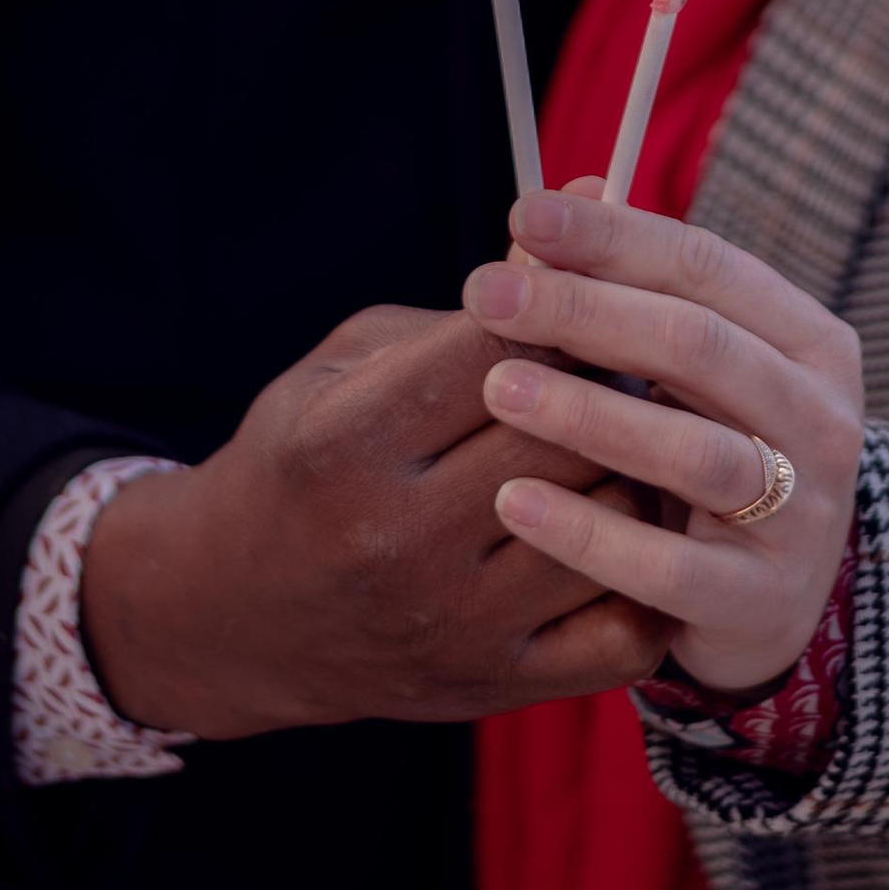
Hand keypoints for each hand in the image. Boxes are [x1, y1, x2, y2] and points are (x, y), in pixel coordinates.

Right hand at [81, 302, 672, 737]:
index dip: (560, 307)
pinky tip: (631, 529)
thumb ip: (472, 307)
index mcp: (346, 444)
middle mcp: (397, 540)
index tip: (583, 289)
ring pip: (613, 519)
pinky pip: (626, 625)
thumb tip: (592, 206)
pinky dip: (649, 569)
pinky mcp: (496, 683)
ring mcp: (453, 623)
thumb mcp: (354, 362)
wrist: (239, 614)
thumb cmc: (305, 461)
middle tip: (632, 358)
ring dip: (642, 466)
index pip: (499, 351)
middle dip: (611, 378)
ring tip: (638, 436)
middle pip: (565, 431)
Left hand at [463, 189, 863, 696]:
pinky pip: (667, 567)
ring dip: (588, 414)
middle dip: (585, 311)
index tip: (526, 214)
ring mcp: (800, 515)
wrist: (771, 603)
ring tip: (497, 388)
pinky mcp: (760, 600)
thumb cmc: (711, 451)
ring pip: (693, 453)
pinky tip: (514, 502)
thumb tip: (569, 186)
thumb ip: (628, 287)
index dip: (614, 236)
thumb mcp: (685, 370)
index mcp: (808, 342)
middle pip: (698, 347)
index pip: (708, 267)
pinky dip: (588, 533)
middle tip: (486, 293)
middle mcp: (821, 420)